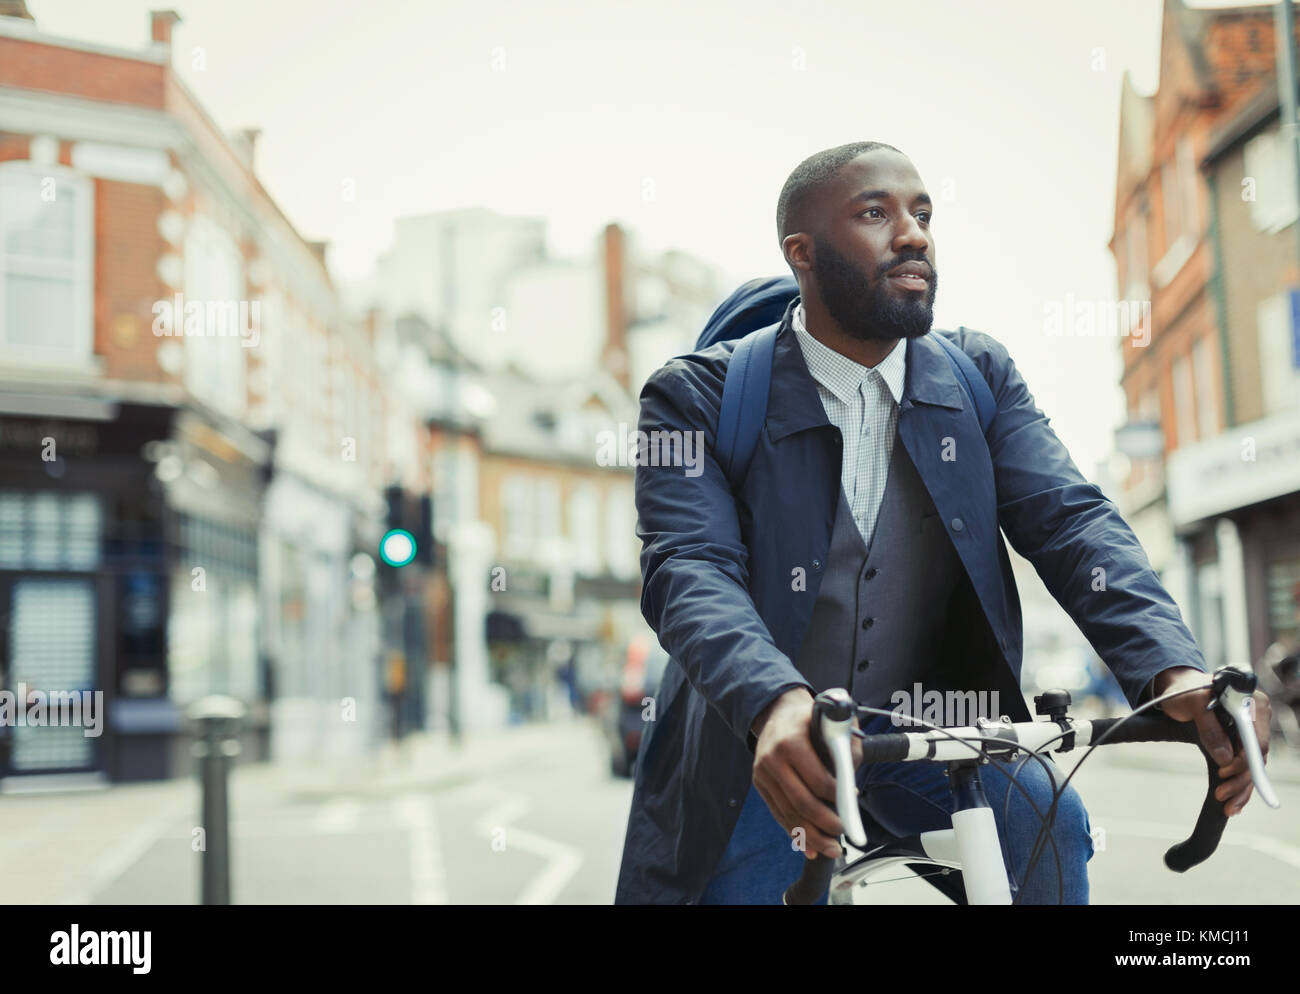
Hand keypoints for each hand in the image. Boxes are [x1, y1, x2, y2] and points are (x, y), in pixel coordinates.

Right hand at [750, 688, 861, 859]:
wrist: (776, 711)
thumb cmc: (809, 718)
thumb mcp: (831, 721)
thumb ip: (847, 746)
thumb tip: (851, 782)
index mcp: (790, 741)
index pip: (817, 780)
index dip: (837, 797)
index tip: (852, 804)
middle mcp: (771, 759)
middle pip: (801, 802)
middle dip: (826, 824)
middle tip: (844, 832)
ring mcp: (762, 774)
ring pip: (788, 814)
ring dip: (812, 836)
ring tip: (831, 848)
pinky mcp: (760, 784)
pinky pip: (778, 813)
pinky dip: (795, 832)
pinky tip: (810, 846)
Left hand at [1153, 666, 1271, 816]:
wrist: (1178, 690)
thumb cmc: (1184, 691)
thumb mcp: (1192, 703)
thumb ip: (1209, 727)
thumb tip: (1224, 758)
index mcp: (1251, 703)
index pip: (1255, 739)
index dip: (1242, 760)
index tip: (1223, 772)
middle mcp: (1257, 718)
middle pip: (1256, 756)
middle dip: (1240, 779)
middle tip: (1221, 795)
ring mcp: (1251, 732)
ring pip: (1252, 766)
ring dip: (1241, 788)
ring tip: (1227, 805)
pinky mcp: (1241, 743)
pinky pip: (1245, 767)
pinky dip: (1241, 785)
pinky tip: (1234, 804)